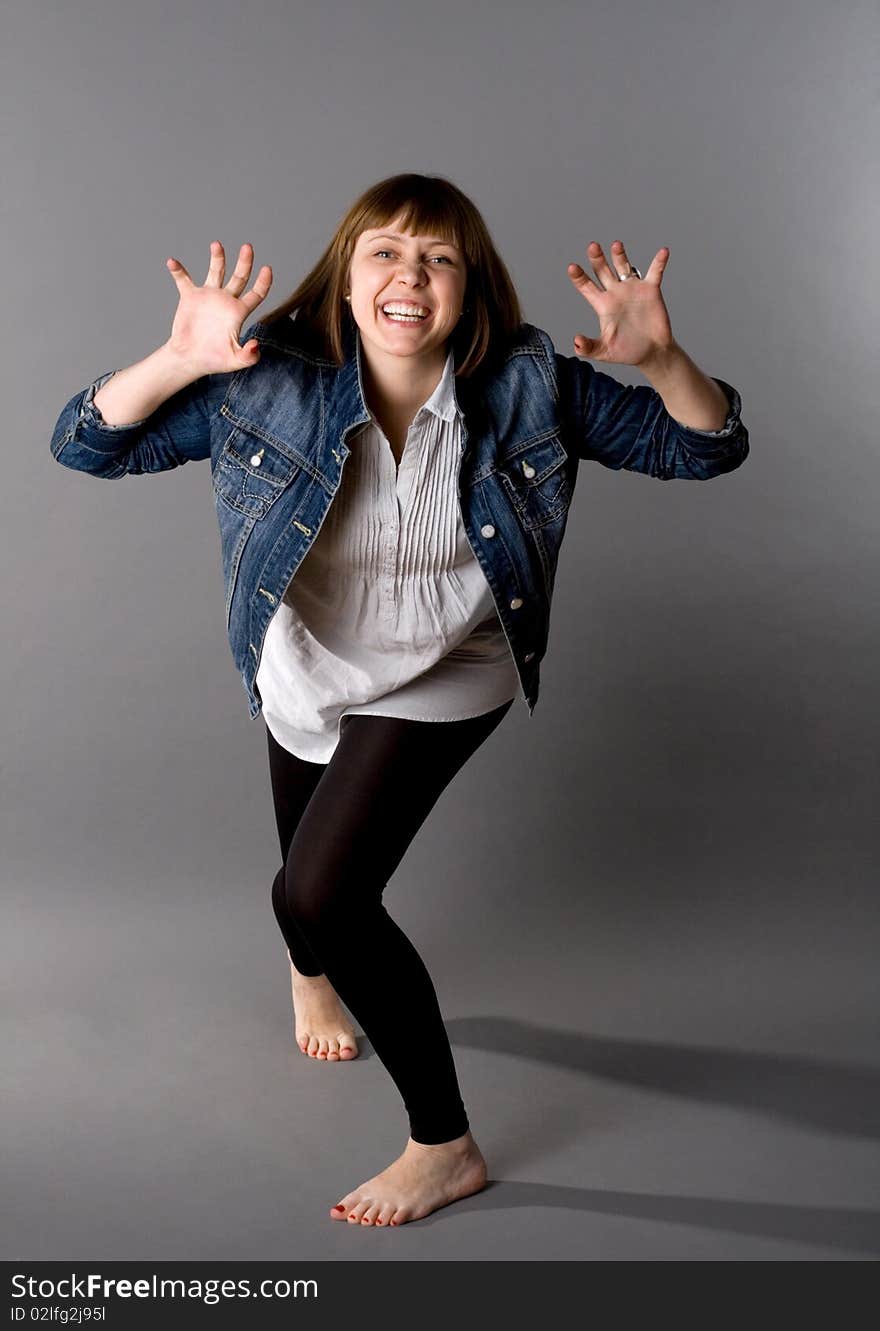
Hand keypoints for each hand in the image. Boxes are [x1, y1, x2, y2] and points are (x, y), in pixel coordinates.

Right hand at [164, 241, 272, 375]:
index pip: (256, 293)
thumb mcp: (235, 361)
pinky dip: (178, 271)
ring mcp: (208, 297)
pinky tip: (173, 262)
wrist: (190, 359)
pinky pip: (184, 280)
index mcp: (239, 312)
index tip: (267, 269)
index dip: (263, 282)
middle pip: (240, 276)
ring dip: (217, 258)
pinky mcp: (190, 297)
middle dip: (245, 262)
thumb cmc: (214, 360)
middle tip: (248, 247)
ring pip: (216, 271)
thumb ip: (248, 356)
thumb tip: (255, 344)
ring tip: (217, 245)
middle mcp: (226, 300)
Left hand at [567, 240, 675, 367]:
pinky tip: (663, 252)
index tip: (572, 267)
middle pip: (603, 271)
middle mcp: (616, 293)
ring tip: (616, 245)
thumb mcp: (604, 351)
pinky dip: (659, 262)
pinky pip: (655, 272)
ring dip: (620, 255)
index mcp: (603, 305)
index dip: (579, 277)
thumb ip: (588, 347)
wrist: (651, 353)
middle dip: (597, 259)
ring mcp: (633, 290)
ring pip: (624, 266)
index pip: (587, 287)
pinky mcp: (651, 291)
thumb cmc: (627, 351)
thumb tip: (575, 342)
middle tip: (592, 247)